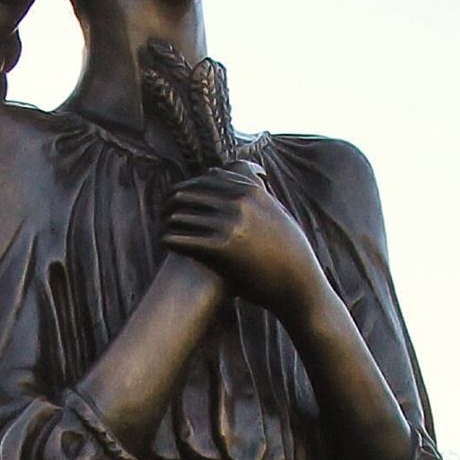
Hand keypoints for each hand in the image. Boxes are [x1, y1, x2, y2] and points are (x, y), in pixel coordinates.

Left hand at [163, 167, 329, 322]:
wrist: (299, 284)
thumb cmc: (290, 253)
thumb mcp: (279, 214)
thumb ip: (262, 194)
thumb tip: (253, 175)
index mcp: (252, 190)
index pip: (206, 178)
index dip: (188, 188)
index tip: (178, 199)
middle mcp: (240, 201)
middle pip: (189, 192)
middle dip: (172, 202)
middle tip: (163, 214)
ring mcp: (231, 222)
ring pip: (182, 213)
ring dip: (167, 220)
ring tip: (161, 228)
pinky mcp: (222, 247)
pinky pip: (183, 237)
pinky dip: (169, 238)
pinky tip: (164, 243)